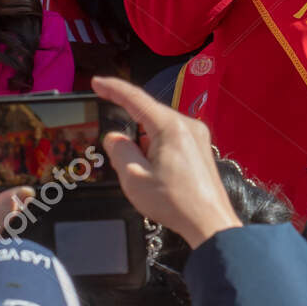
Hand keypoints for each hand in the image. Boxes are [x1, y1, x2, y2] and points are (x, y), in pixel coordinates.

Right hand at [92, 75, 243, 249]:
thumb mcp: (134, 178)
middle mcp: (188, 125)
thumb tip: (114, 137)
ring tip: (147, 176)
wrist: (210, 223)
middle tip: (123, 160)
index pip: (136, 99)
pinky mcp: (201, 149)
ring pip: (160, 130)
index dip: (113, 89)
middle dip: (132, 134)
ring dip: (146, 146)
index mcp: (171, 127)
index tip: (97, 82)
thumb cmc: (175, 202)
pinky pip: (172, 140)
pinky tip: (158, 174)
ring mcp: (198, 136)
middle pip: (149, 116)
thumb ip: (119, 151)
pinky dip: (158, 150)